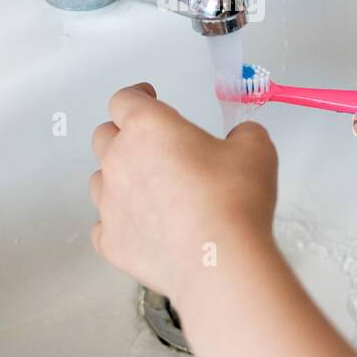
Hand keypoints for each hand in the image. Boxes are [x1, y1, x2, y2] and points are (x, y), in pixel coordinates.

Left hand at [89, 83, 278, 301]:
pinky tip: (144, 226)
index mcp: (147, 126)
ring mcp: (109, 203)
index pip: (124, 99)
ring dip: (119, 178)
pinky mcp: (111, 241)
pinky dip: (120, 222)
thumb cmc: (234, 199)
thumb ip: (243, 134)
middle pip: (104, 136)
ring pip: (100, 180)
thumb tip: (241, 139)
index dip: (138, 95)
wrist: (219, 260)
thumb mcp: (255, 149)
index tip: (148, 97)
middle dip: (124, 134)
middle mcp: (119, 160)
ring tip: (150, 189)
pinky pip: (104, 225)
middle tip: (152, 145)